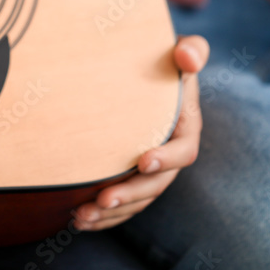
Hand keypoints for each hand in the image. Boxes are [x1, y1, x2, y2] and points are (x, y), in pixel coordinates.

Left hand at [73, 35, 207, 230]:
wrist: (141, 71)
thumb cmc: (162, 59)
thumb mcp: (178, 50)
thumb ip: (192, 50)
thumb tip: (188, 56)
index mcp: (185, 128)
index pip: (183, 151)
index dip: (166, 158)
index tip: (143, 160)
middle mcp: (170, 154)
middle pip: (155, 184)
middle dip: (130, 194)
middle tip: (103, 199)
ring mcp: (150, 170)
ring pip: (135, 200)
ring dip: (111, 213)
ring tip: (81, 217)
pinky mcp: (130, 177)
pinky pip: (121, 205)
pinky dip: (102, 216)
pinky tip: (78, 220)